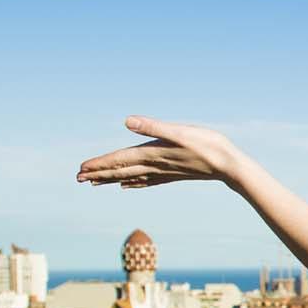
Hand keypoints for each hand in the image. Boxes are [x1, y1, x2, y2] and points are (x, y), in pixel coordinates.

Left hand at [76, 116, 243, 188]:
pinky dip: (133, 183)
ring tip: (94, 182)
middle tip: (78, 179)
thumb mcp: (179, 131)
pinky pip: (147, 180)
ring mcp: (164, 171)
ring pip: (131, 177)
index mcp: (153, 153)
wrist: (230, 165)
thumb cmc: (207, 145)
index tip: (80, 169)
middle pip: (121, 171)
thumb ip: (152, 127)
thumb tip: (126, 121)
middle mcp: (155, 165)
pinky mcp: (173, 174)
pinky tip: (127, 186)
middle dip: (99, 174)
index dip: (99, 164)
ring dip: (112, 179)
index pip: (120, 160)